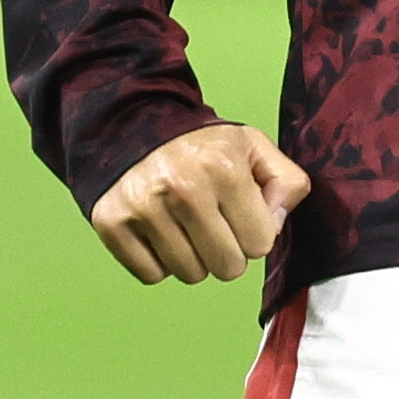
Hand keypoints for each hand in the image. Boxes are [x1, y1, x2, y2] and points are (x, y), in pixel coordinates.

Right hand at [89, 122, 310, 283]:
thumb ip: (286, 182)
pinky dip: (159, 262)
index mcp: (224, 169)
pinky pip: (152, 275)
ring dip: (193, 258)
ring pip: (190, 274)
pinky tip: (159, 232)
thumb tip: (275, 226)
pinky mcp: (111, 223)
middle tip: (213, 224)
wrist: (132, 123)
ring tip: (185, 226)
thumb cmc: (199, 143)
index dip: (254, 233)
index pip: (260, 244)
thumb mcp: (253, 146)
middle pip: (227, 267)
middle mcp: (183, 189)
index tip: (239, 215)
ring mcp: (143, 207)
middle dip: (227, 251)